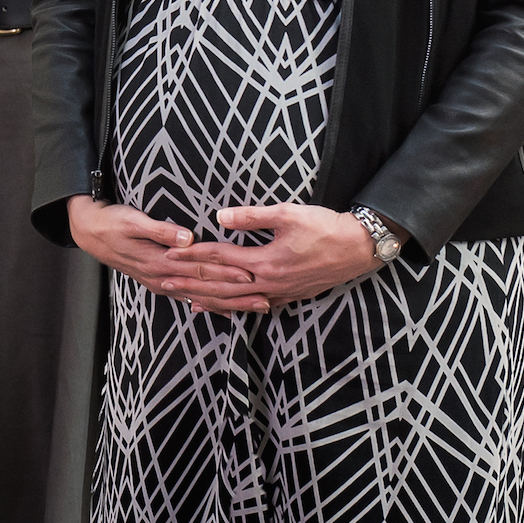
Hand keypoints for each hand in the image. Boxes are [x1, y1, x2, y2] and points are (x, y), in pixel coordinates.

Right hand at [65, 196, 264, 313]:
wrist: (89, 232)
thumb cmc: (111, 221)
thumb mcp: (132, 220)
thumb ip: (161, 230)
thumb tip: (188, 237)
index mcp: (159, 261)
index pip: (199, 269)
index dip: (226, 273)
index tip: (251, 275)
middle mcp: (162, 278)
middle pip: (205, 289)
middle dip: (236, 296)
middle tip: (265, 300)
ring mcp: (161, 284)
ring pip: (200, 298)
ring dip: (229, 304)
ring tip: (255, 308)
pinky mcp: (160, 283)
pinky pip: (189, 298)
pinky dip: (210, 306)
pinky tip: (226, 311)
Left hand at [169, 204, 389, 306]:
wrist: (360, 247)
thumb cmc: (326, 226)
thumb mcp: (288, 214)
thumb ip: (252, 216)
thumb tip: (219, 216)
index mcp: (265, 261)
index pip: (219, 258)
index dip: (192, 256)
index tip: (169, 254)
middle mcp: (269, 282)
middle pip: (221, 285)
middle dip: (191, 283)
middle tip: (163, 282)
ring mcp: (280, 292)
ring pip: (237, 301)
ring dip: (210, 300)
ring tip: (186, 301)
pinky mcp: (291, 295)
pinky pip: (256, 306)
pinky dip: (236, 308)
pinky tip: (226, 308)